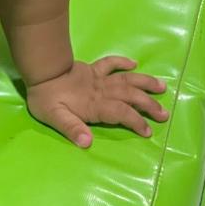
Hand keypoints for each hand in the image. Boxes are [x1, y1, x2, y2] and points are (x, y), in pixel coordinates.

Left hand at [25, 56, 167, 147]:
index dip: (136, 122)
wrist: (40, 71)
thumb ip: (72, 129)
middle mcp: (101, 91)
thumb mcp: (54, 118)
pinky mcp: (91, 69)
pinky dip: (122, 62)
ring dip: (144, 83)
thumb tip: (87, 143)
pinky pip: (110, 63)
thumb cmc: (46, 99)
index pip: (121, 113)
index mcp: (95, 105)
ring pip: (126, 79)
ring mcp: (98, 79)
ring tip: (162, 86)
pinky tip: (134, 63)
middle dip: (148, 105)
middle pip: (130, 96)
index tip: (148, 131)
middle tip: (164, 113)